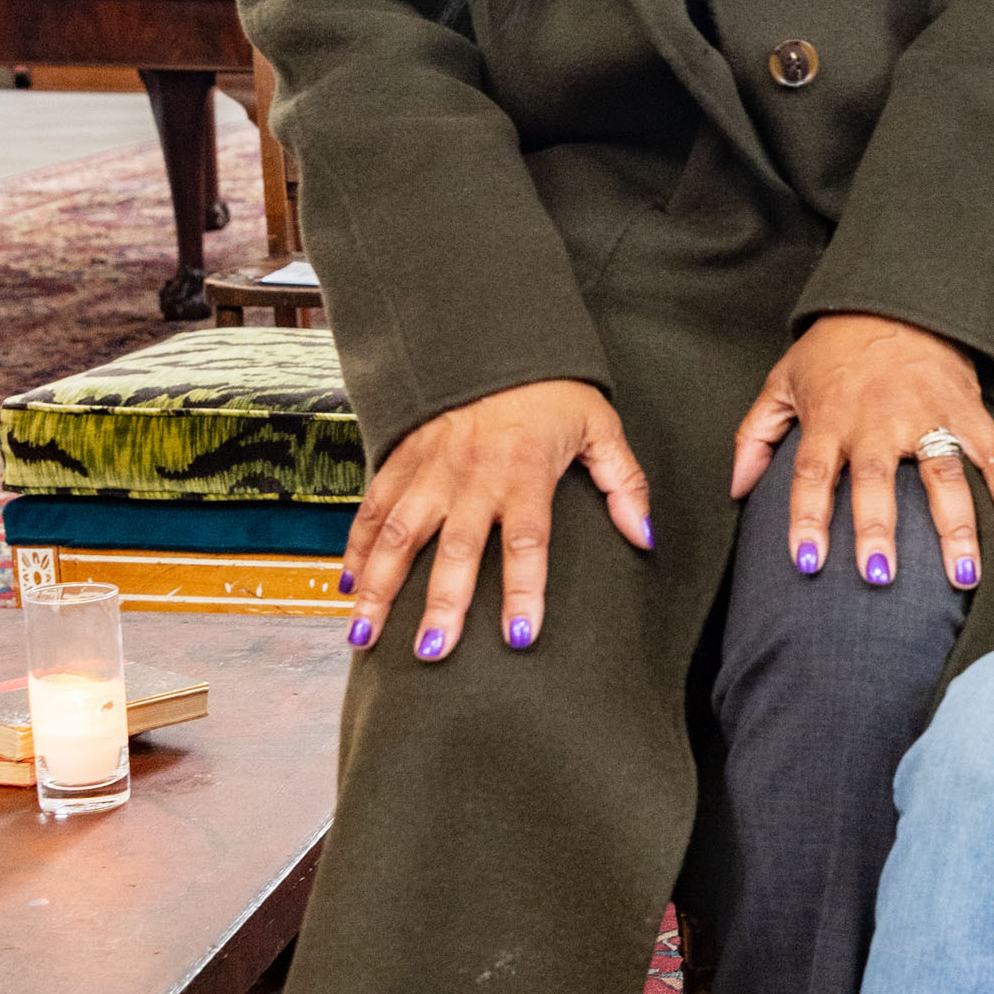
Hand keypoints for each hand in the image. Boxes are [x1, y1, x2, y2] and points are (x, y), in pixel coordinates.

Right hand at [343, 380, 651, 660]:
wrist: (496, 341)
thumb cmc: (551, 390)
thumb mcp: (600, 427)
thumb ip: (625, 483)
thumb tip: (644, 534)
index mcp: (525, 472)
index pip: (526, 543)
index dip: (523, 592)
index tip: (518, 637)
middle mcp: (473, 475)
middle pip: (455, 550)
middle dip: (441, 604)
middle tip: (432, 652)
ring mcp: (432, 469)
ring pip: (398, 535)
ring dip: (381, 588)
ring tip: (366, 635)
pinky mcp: (403, 459)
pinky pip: (374, 508)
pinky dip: (357, 547)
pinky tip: (349, 584)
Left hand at [729, 314, 993, 586]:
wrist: (896, 296)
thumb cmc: (835, 348)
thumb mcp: (782, 380)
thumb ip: (754, 436)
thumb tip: (736, 491)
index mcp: (830, 418)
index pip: (812, 475)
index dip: (807, 519)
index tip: (807, 562)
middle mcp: (878, 420)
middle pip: (876, 481)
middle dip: (877, 529)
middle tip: (879, 576)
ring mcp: (928, 415)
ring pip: (944, 476)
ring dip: (956, 527)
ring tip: (963, 575)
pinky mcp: (966, 409)